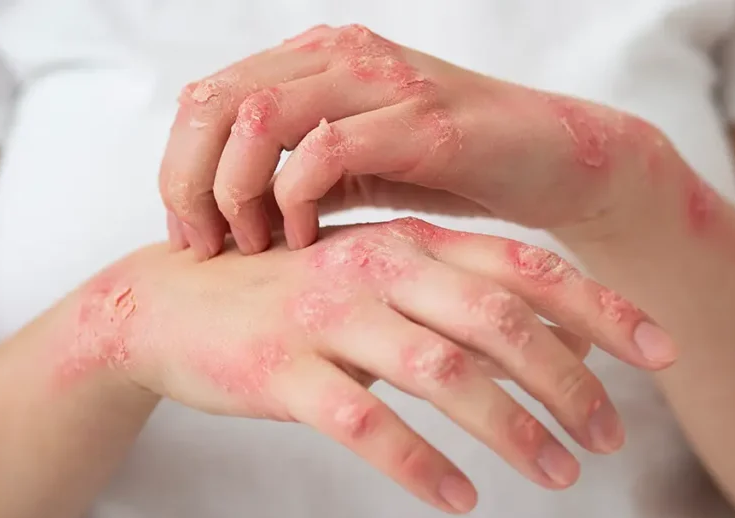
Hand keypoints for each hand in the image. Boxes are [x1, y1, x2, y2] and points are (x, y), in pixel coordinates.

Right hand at [61, 218, 676, 512]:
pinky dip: (420, 465)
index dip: (601, 307)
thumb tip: (570, 343)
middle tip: (610, 437)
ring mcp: (328, 318)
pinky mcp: (284, 371)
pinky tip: (459, 499)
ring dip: (511, 429)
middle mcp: (377, 269)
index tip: (662, 350)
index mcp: (408, 240)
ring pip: (443, 374)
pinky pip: (365, 424)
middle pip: (498, 321)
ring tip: (558, 475)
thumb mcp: (382, 281)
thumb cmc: (294, 294)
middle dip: (567, 383)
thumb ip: (465, 301)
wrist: (174, 305)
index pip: (525, 266)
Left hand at [159, 24, 668, 259]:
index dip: (179, 168)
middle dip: (190, 182)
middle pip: (215, 102)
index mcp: (315, 59)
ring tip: (250, 246)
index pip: (207, 97)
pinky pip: (324, 149)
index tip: (190, 234)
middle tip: (203, 245)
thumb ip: (292, 169)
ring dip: (236, 192)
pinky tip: (303, 239)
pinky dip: (294, 198)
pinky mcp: (421, 119)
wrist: (555, 161)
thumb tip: (218, 213)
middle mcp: (339, 54)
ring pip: (258, 116)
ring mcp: (380, 80)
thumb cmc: (452, 168)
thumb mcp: (354, 164)